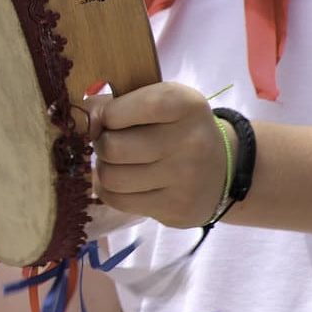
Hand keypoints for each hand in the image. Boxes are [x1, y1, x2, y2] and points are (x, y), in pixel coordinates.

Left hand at [86, 82, 228, 228]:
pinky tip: (124, 182)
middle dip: (102, 144)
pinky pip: (118, 200)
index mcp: (185, 105)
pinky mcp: (175, 208)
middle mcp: (190, 142)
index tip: (109, 118)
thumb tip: (86, 113)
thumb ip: (122, 103)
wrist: (225, 170)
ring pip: (111, 177)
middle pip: (112, 147)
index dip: (106, 115)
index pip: (123, 110)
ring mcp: (184, 179)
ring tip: (119, 162)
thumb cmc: (180, 129)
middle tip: (112, 142)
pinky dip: (110, 190)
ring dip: (105, 169)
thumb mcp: (163, 103)